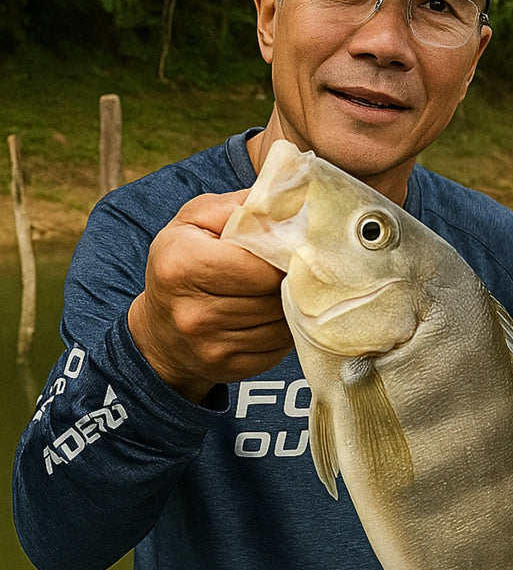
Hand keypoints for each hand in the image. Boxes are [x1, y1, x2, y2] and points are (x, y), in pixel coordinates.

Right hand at [128, 191, 293, 403]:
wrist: (158, 331)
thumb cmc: (182, 261)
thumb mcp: (196, 220)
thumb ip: (240, 206)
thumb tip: (287, 201)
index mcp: (183, 265)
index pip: (261, 265)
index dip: (286, 254)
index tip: (296, 246)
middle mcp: (194, 312)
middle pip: (274, 295)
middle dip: (291, 279)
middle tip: (297, 266)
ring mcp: (211, 346)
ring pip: (282, 323)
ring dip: (291, 306)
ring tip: (283, 289)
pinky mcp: (229, 368)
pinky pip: (279, 348)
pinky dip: (285, 331)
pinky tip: (274, 315)